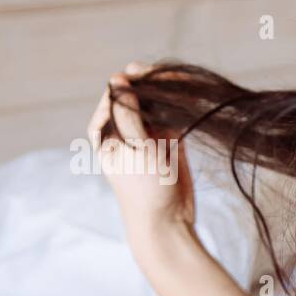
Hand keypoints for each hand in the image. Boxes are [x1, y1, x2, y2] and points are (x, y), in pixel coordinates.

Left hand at [88, 62, 195, 249]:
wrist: (166, 221)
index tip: (149, 74)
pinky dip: (180, 104)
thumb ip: (128, 114)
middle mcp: (124, 128)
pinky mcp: (169, 141)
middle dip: (153, 81)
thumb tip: (120, 79)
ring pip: (156, 102)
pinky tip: (190, 94)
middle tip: (171, 76)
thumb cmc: (143, 189)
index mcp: (104, 129)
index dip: (132, 79)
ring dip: (169, 90)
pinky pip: (173, 115)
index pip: (116, 93)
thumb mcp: (134, 148)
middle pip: (137, 94)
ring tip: (184, 81)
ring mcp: (147, 134)